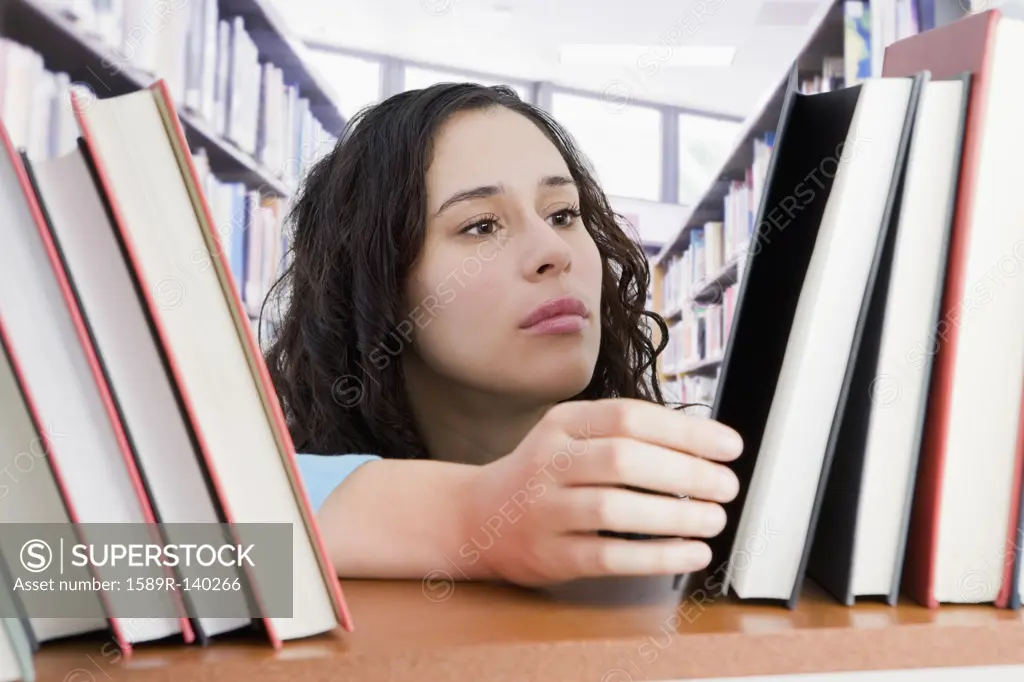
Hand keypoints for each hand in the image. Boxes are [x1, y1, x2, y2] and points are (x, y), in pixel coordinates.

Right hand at [457, 398, 742, 586]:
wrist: (477, 517)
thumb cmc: (543, 476)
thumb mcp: (571, 437)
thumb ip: (623, 435)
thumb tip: (702, 444)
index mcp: (563, 424)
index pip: (629, 417)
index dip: (684, 430)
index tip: (728, 445)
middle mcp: (549, 461)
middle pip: (623, 460)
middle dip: (685, 473)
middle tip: (726, 485)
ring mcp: (544, 509)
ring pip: (613, 509)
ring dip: (673, 516)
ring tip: (714, 519)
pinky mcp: (549, 554)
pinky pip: (607, 556)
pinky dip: (656, 557)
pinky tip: (690, 553)